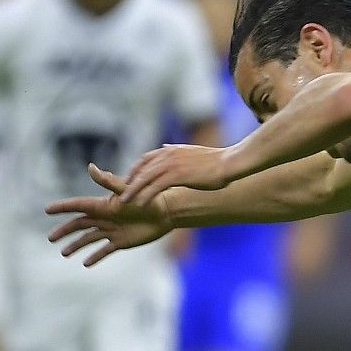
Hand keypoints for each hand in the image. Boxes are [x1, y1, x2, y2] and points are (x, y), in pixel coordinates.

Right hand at [46, 164, 174, 265]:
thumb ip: (108, 181)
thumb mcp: (125, 190)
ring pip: (89, 239)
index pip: (78, 206)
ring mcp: (111, 230)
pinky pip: (104, 250)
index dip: (62, 208)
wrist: (165, 213)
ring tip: (63, 253)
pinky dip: (95, 256)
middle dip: (64, 231)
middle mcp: (104, 218)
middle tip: (50, 238)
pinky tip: (85, 263)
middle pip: (79, 225)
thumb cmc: (147, 199)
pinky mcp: (121, 242)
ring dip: (76, 245)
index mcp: (103, 205)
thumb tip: (90, 167)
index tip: (47, 210)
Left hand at [120, 143, 235, 204]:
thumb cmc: (216, 160)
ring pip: (145, 178)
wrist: (230, 162)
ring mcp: (172, 164)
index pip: (145, 159)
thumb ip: (176, 150)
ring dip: (132, 191)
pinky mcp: (177, 175)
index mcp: (171, 149)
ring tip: (124, 203)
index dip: (135, 171)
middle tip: (120, 194)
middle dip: (129, 182)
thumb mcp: (192, 151)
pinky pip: (156, 186)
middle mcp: (168, 154)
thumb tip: (166, 145)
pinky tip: (141, 205)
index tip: (129, 182)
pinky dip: (146, 195)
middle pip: (141, 169)